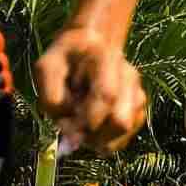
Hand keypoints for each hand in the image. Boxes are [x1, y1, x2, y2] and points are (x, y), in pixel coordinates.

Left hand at [35, 27, 146, 155]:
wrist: (91, 46)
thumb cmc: (64, 60)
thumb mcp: (46, 69)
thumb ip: (52, 99)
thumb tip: (71, 132)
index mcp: (106, 58)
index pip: (107, 96)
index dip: (86, 120)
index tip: (63, 124)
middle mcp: (129, 76)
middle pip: (121, 121)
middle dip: (93, 133)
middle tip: (71, 124)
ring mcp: (138, 92)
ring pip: (123, 134)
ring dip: (97, 137)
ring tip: (81, 120)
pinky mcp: (139, 110)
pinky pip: (123, 139)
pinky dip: (104, 140)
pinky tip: (92, 124)